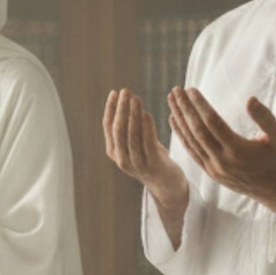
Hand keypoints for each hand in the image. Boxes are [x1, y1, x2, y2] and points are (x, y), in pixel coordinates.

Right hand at [103, 88, 187, 204]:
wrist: (167, 184)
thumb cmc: (151, 157)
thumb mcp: (135, 143)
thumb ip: (128, 127)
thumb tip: (126, 100)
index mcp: (114, 152)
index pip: (108, 127)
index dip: (111, 109)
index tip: (115, 92)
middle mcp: (122, 159)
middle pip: (118, 130)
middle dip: (121, 109)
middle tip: (126, 91)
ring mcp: (137, 164)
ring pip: (131, 136)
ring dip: (133, 115)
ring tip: (136, 98)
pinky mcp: (153, 165)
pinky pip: (147, 143)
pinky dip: (146, 128)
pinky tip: (147, 114)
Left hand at [170, 89, 275, 213]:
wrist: (273, 189)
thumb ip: (265, 118)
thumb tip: (250, 99)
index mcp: (238, 150)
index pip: (213, 122)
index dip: (200, 105)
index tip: (191, 89)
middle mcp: (222, 160)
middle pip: (197, 130)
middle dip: (185, 108)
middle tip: (175, 90)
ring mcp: (214, 168)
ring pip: (191, 140)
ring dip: (179, 119)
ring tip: (171, 100)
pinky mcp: (210, 172)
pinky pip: (191, 152)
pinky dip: (181, 136)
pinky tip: (174, 121)